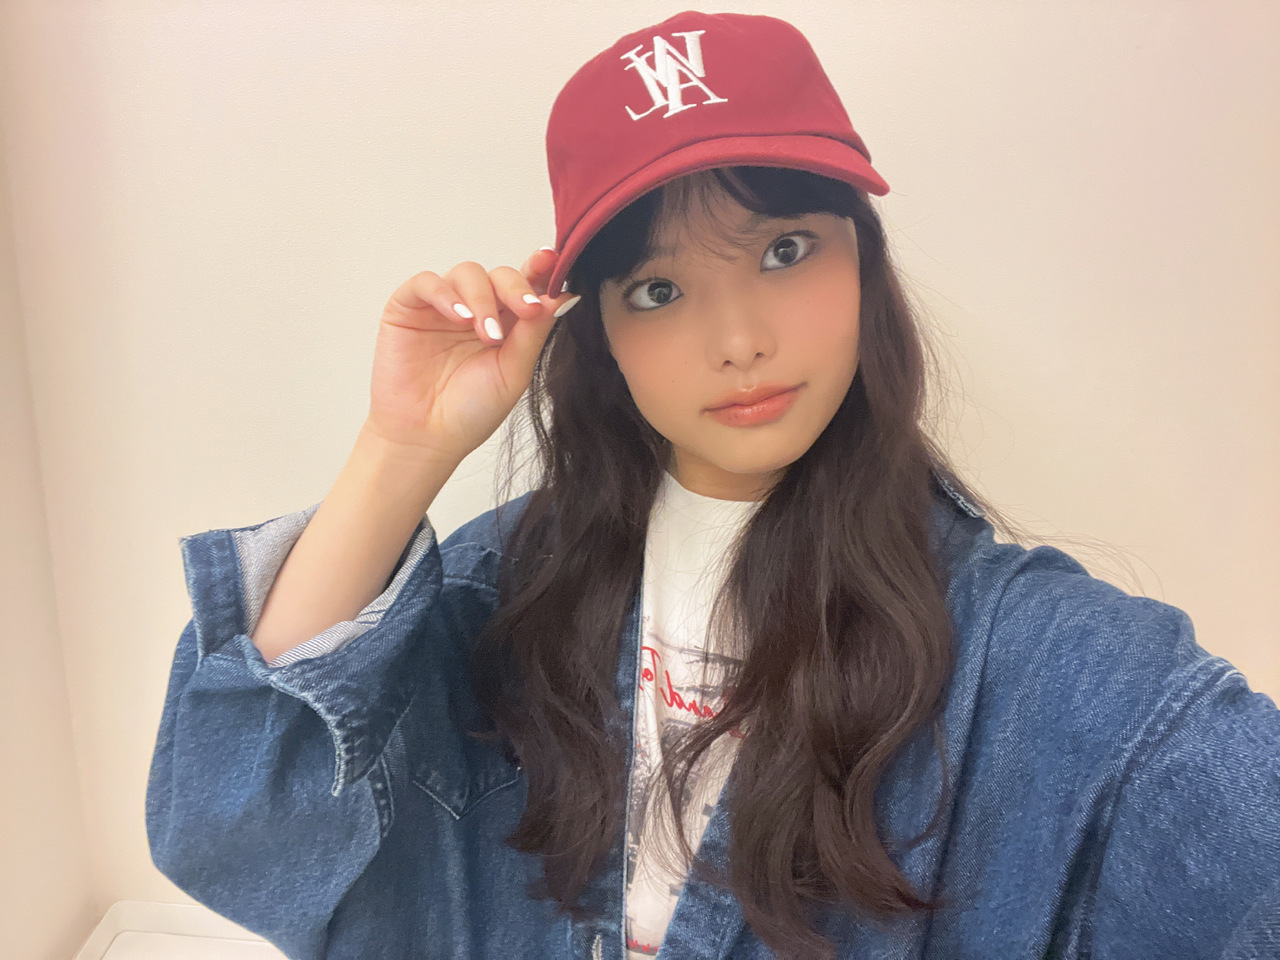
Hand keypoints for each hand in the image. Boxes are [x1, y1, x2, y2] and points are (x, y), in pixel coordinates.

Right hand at [363, 247, 578, 459]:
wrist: (426, 437)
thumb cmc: (470, 411)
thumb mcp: (513, 372)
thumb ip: (535, 333)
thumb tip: (564, 296)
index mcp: (506, 323)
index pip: (525, 286)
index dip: (539, 270)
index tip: (552, 262)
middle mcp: (475, 308)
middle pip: (500, 274)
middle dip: (516, 288)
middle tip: (527, 309)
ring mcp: (442, 306)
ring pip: (467, 273)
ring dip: (482, 298)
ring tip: (486, 333)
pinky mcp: (408, 307)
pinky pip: (426, 283)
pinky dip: (445, 294)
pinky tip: (459, 317)